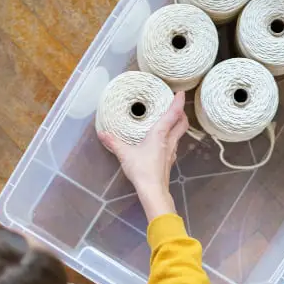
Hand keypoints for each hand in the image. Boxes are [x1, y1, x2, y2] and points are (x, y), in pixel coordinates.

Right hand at [99, 92, 188, 220]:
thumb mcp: (125, 154)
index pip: (173, 115)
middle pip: (182, 123)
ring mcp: (172, 151)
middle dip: (181, 113)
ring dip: (178, 125)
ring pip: (180, 133)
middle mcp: (169, 141)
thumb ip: (114, 142)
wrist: (153, 190)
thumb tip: (102, 133)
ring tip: (170, 120)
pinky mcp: (170, 160)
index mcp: (160, 134)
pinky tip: (164, 140)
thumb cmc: (141, 169)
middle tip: (176, 105)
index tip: (181, 93)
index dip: (178, 102)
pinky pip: (175, 143)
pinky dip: (172, 136)